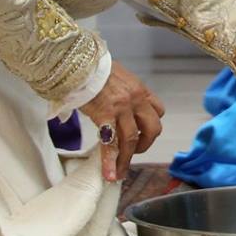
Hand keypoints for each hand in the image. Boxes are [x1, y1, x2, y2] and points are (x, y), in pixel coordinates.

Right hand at [77, 61, 164, 181]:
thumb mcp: (116, 77)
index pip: (158, 111)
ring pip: (132, 140)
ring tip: (118, 172)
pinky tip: (108, 174)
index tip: (141, 135)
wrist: (77, 62)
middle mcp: (136, 99)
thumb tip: (113, 104)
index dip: (150, 126)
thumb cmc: (92, 69)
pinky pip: (110, 143)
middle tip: (132, 153)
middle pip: (153, 129)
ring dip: (126, 159)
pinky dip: (110, 161)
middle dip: (145, 145)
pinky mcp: (105, 115)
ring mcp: (122, 107)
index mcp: (139, 89)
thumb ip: (121, 92)